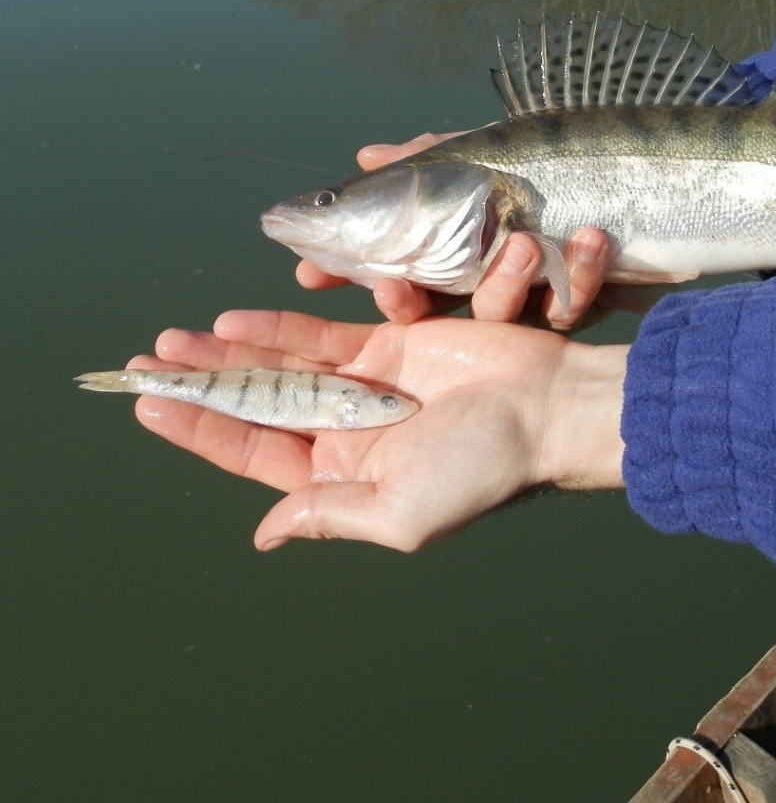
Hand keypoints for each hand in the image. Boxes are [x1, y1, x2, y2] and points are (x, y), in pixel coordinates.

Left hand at [131, 310, 626, 551]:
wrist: (546, 408)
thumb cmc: (480, 468)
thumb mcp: (401, 513)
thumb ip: (329, 517)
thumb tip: (265, 535)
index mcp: (344, 477)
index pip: (256, 454)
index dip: (202, 432)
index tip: (151, 407)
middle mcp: (347, 431)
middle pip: (258, 407)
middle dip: (202, 388)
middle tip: (146, 366)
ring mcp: (365, 385)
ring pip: (280, 368)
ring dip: (228, 356)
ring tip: (171, 344)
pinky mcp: (388, 345)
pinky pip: (321, 337)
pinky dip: (277, 330)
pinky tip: (231, 324)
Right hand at [295, 133, 611, 329]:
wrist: (649, 177)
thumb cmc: (558, 161)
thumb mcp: (488, 151)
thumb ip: (429, 157)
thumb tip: (365, 155)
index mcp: (460, 249)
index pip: (395, 269)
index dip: (357, 272)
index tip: (311, 272)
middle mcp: (489, 279)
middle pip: (433, 304)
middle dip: (406, 298)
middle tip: (394, 288)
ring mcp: (534, 297)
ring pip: (501, 310)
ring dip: (507, 278)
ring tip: (522, 240)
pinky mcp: (582, 303)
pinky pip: (573, 302)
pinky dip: (582, 270)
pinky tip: (589, 235)